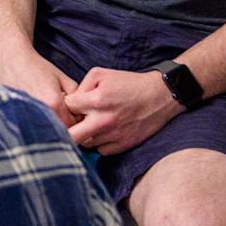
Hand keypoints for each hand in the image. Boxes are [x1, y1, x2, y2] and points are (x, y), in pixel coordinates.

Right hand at [0, 48, 81, 128]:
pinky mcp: (19, 116)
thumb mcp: (63, 78)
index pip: (74, 124)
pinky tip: (40, 111)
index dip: (77, 119)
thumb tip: (82, 111)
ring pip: (48, 130)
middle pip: (61, 130)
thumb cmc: (37, 67)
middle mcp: (42, 113)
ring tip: (51, 111)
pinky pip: (36, 126)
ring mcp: (29, 116)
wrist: (11, 61)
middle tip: (64, 112)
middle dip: (66, 124)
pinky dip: (41, 122)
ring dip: (53, 124)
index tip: (75, 112)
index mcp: (54, 104)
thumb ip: (78, 95)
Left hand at [63, 68, 181, 154]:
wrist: (160, 96)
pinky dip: (100, 143)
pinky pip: (102, 151)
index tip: (71, 105)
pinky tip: (104, 132)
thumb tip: (70, 102)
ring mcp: (114, 135)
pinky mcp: (124, 145)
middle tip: (72, 122)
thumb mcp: (101, 74)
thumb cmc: (129, 83)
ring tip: (92, 123)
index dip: (66, 105)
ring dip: (84, 135)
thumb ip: (81, 86)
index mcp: (96, 101)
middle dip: (66, 129)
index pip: (66, 108)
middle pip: (70, 136)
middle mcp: (103, 121)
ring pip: (85, 143)